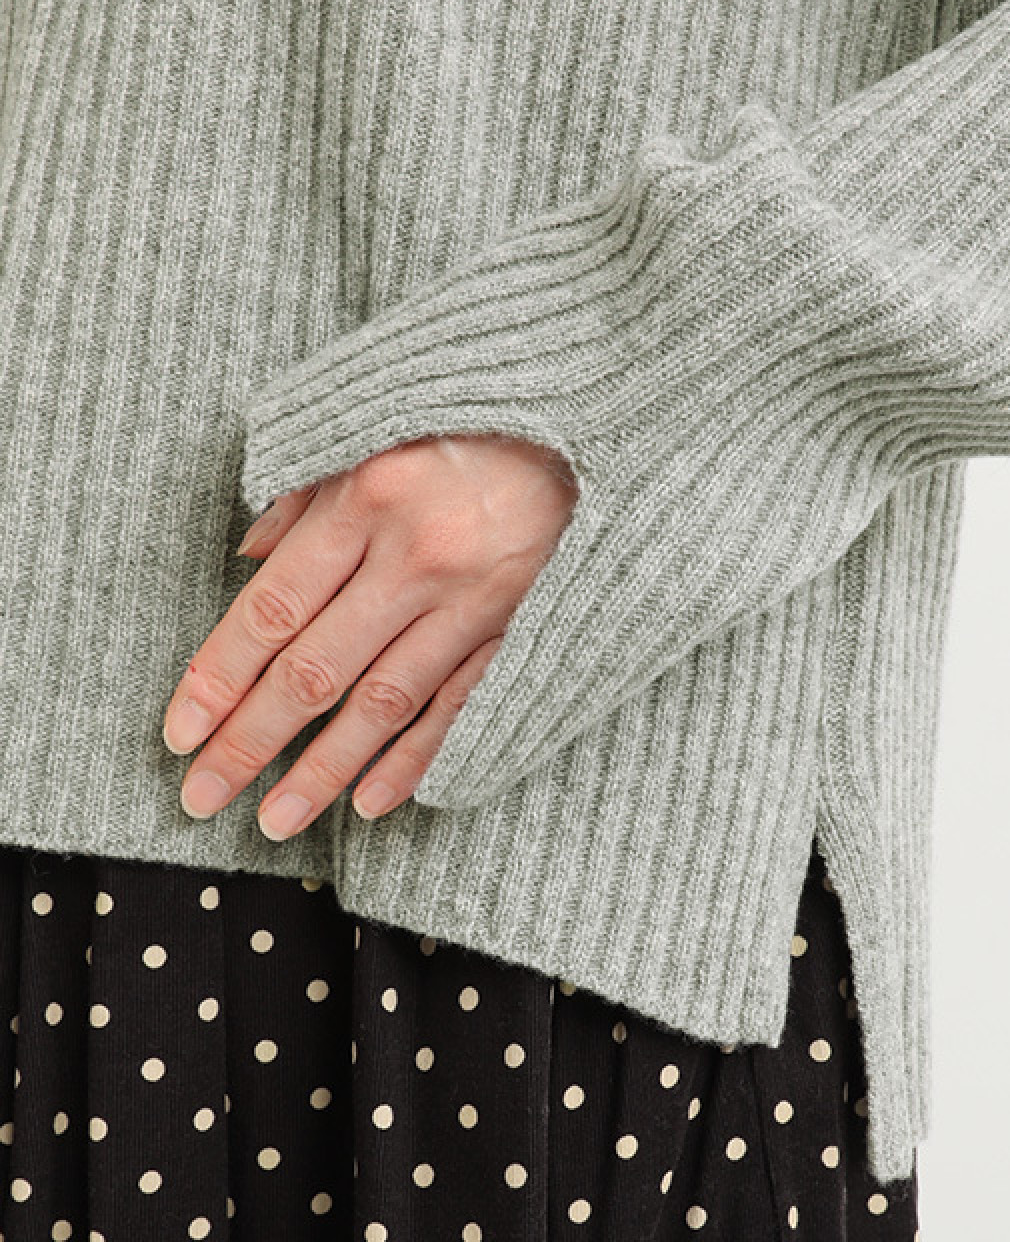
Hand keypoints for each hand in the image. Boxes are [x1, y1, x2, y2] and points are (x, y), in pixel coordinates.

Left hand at [161, 434, 579, 839]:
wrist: (597, 424)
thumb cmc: (474, 421)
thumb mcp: (375, 428)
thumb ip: (306, 493)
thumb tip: (249, 562)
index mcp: (367, 501)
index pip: (272, 610)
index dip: (218, 677)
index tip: (180, 732)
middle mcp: (416, 559)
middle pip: (315, 670)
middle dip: (250, 743)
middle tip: (202, 798)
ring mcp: (474, 602)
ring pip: (382, 704)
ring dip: (322, 771)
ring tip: (274, 821)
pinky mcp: (522, 628)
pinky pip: (461, 707)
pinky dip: (415, 759)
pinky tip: (371, 802)